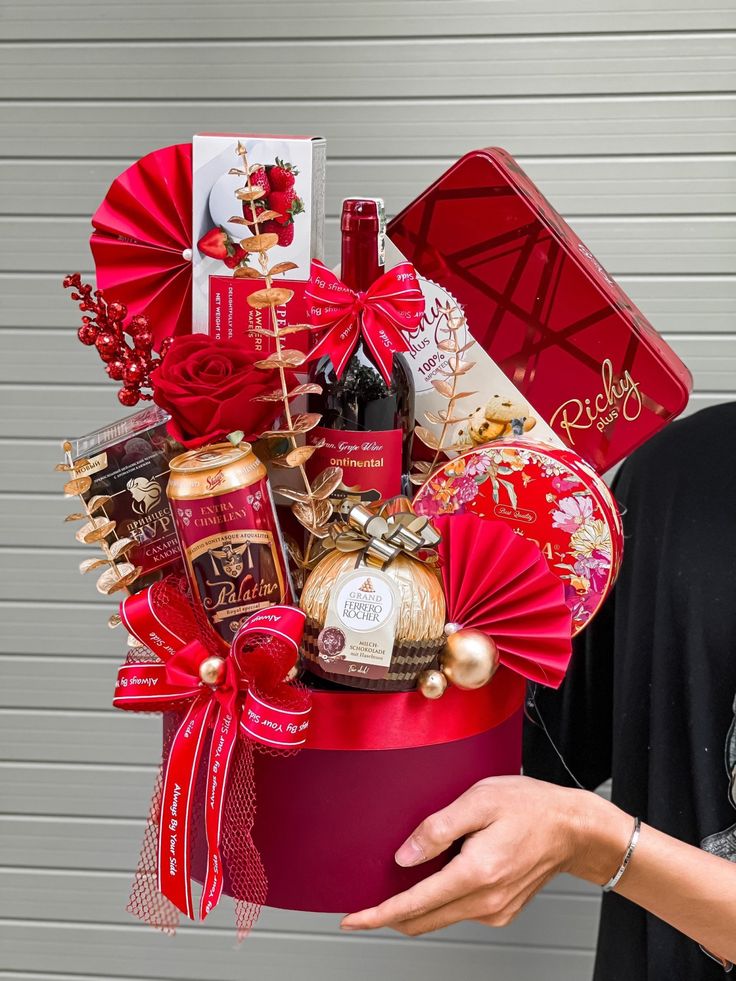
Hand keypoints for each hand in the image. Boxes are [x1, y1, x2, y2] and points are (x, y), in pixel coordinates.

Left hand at [340, 775, 631, 936]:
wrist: (573, 827)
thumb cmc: (530, 806)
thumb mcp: (478, 800)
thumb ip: (437, 828)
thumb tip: (404, 856)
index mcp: (476, 873)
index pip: (415, 904)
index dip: (378, 914)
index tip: (352, 920)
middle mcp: (485, 901)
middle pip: (422, 920)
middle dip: (389, 914)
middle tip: (365, 901)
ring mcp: (494, 910)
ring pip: (439, 917)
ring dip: (416, 904)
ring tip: (406, 876)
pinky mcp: (501, 911)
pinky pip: (458, 911)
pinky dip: (440, 899)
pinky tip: (440, 873)